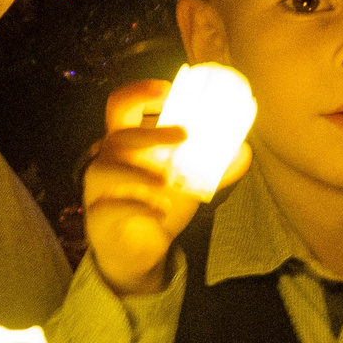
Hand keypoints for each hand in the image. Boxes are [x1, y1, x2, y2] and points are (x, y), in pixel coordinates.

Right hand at [83, 80, 250, 296]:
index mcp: (127, 144)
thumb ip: (213, 168)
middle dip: (151, 132)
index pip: (123, 106)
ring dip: (139, 171)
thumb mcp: (188, 185)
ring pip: (106, 169)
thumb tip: (243, 150)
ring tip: (166, 180)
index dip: (140, 92)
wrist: (138, 252)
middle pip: (118, 135)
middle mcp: (108, 160)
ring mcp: (98, 189)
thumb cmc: (157, 206)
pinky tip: (161, 211)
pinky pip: (112, 206)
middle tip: (184, 135)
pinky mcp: (99, 217)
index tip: (169, 90)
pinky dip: (139, 206)